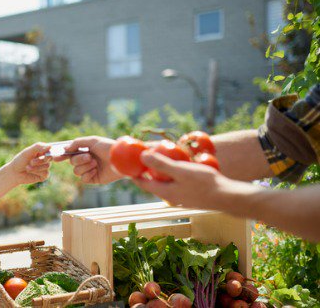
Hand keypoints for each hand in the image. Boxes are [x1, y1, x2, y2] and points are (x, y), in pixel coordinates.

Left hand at [7, 142, 51, 184]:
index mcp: (42, 151)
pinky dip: (36, 171)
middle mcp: (45, 159)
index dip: (52, 151)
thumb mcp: (28, 151)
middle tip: (31, 162)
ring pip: (47, 165)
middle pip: (49, 157)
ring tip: (27, 167)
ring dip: (36, 167)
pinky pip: (45, 173)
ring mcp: (45, 167)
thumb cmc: (21, 160)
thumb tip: (50, 146)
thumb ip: (38, 147)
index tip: (46, 153)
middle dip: (40, 160)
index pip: (51, 149)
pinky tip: (30, 171)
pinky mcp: (44, 175)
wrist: (14, 172)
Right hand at [55, 136, 121, 184]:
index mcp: (85, 151)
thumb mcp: (93, 141)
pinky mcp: (94, 179)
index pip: (70, 154)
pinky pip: (83, 179)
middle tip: (89, 157)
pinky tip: (96, 170)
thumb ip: (77, 143)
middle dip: (79, 159)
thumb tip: (65, 149)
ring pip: (76, 171)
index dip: (62, 156)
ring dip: (85, 167)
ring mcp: (90, 170)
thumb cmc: (108, 148)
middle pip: (72, 163)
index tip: (55, 157)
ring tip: (95, 163)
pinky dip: (88, 174)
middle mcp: (86, 160)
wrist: (121, 159)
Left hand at [132, 150, 255, 209]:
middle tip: (143, 158)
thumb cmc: (204, 183)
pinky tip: (179, 165)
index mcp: (164, 192)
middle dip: (147, 171)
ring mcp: (181, 198)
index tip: (127, 163)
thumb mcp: (180, 170)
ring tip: (159, 159)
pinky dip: (173, 175)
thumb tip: (142, 156)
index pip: (143, 183)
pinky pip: (176, 183)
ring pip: (165, 183)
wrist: (228, 197)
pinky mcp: (191, 196)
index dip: (134, 173)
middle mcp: (171, 197)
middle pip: (153, 183)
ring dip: (161, 172)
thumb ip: (160, 164)